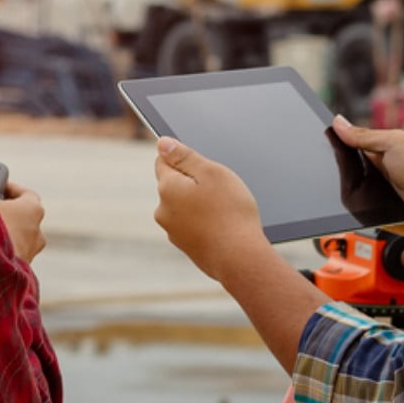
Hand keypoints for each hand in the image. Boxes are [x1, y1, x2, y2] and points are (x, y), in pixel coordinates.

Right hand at [0, 153, 44, 262]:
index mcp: (33, 211)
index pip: (26, 194)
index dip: (9, 188)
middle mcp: (37, 233)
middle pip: (23, 216)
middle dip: (5, 212)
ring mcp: (30, 255)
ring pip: (17, 238)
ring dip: (2, 233)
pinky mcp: (19, 273)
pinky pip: (10, 257)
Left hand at [152, 138, 276, 283]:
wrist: (241, 259)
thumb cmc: (230, 213)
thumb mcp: (211, 173)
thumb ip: (184, 156)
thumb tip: (162, 143)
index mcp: (167, 188)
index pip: (163, 161)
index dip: (183, 158)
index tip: (202, 166)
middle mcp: (163, 211)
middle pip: (174, 185)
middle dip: (193, 183)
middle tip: (220, 189)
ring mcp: (173, 232)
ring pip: (184, 207)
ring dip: (199, 204)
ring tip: (224, 210)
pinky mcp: (186, 247)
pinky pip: (193, 226)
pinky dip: (205, 223)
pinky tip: (223, 226)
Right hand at [330, 116, 403, 244]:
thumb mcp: (394, 143)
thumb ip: (364, 135)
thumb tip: (338, 122)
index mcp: (379, 149)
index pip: (349, 141)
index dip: (334, 137)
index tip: (317, 132)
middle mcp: (372, 169)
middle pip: (341, 163)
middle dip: (332, 161)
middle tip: (320, 158)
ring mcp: (369, 190)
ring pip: (341, 184)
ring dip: (338, 183)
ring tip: (333, 179)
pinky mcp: (368, 210)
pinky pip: (347, 205)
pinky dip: (344, 202)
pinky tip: (342, 198)